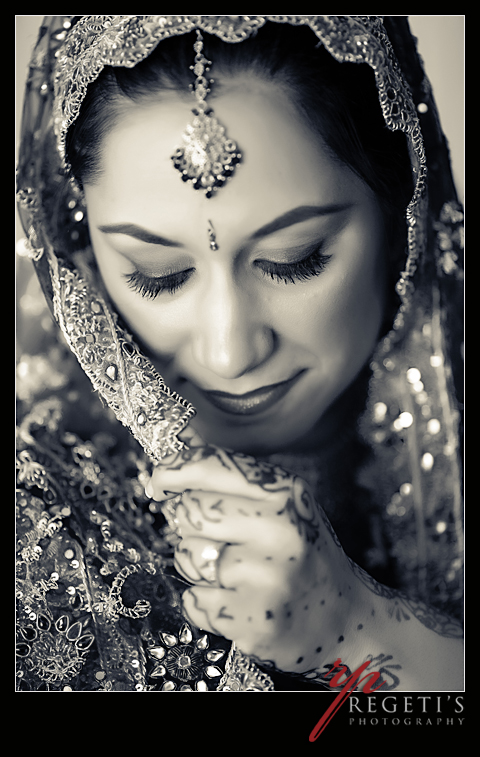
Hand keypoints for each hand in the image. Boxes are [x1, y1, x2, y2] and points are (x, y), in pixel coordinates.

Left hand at [146, 427, 361, 673]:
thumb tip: (173, 455)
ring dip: (197, 567)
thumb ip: (232, 480)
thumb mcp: (281, 505)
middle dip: (188, 525)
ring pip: (187, 556)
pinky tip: (238, 602)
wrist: (341, 618)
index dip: (173, 471)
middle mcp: (280, 529)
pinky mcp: (253, 619)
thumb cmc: (301, 555)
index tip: (159, 482)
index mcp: (284, 493)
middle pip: (190, 511)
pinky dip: (205, 603)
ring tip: (233, 574)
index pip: (210, 465)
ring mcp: (267, 576)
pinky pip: (193, 600)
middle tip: (212, 537)